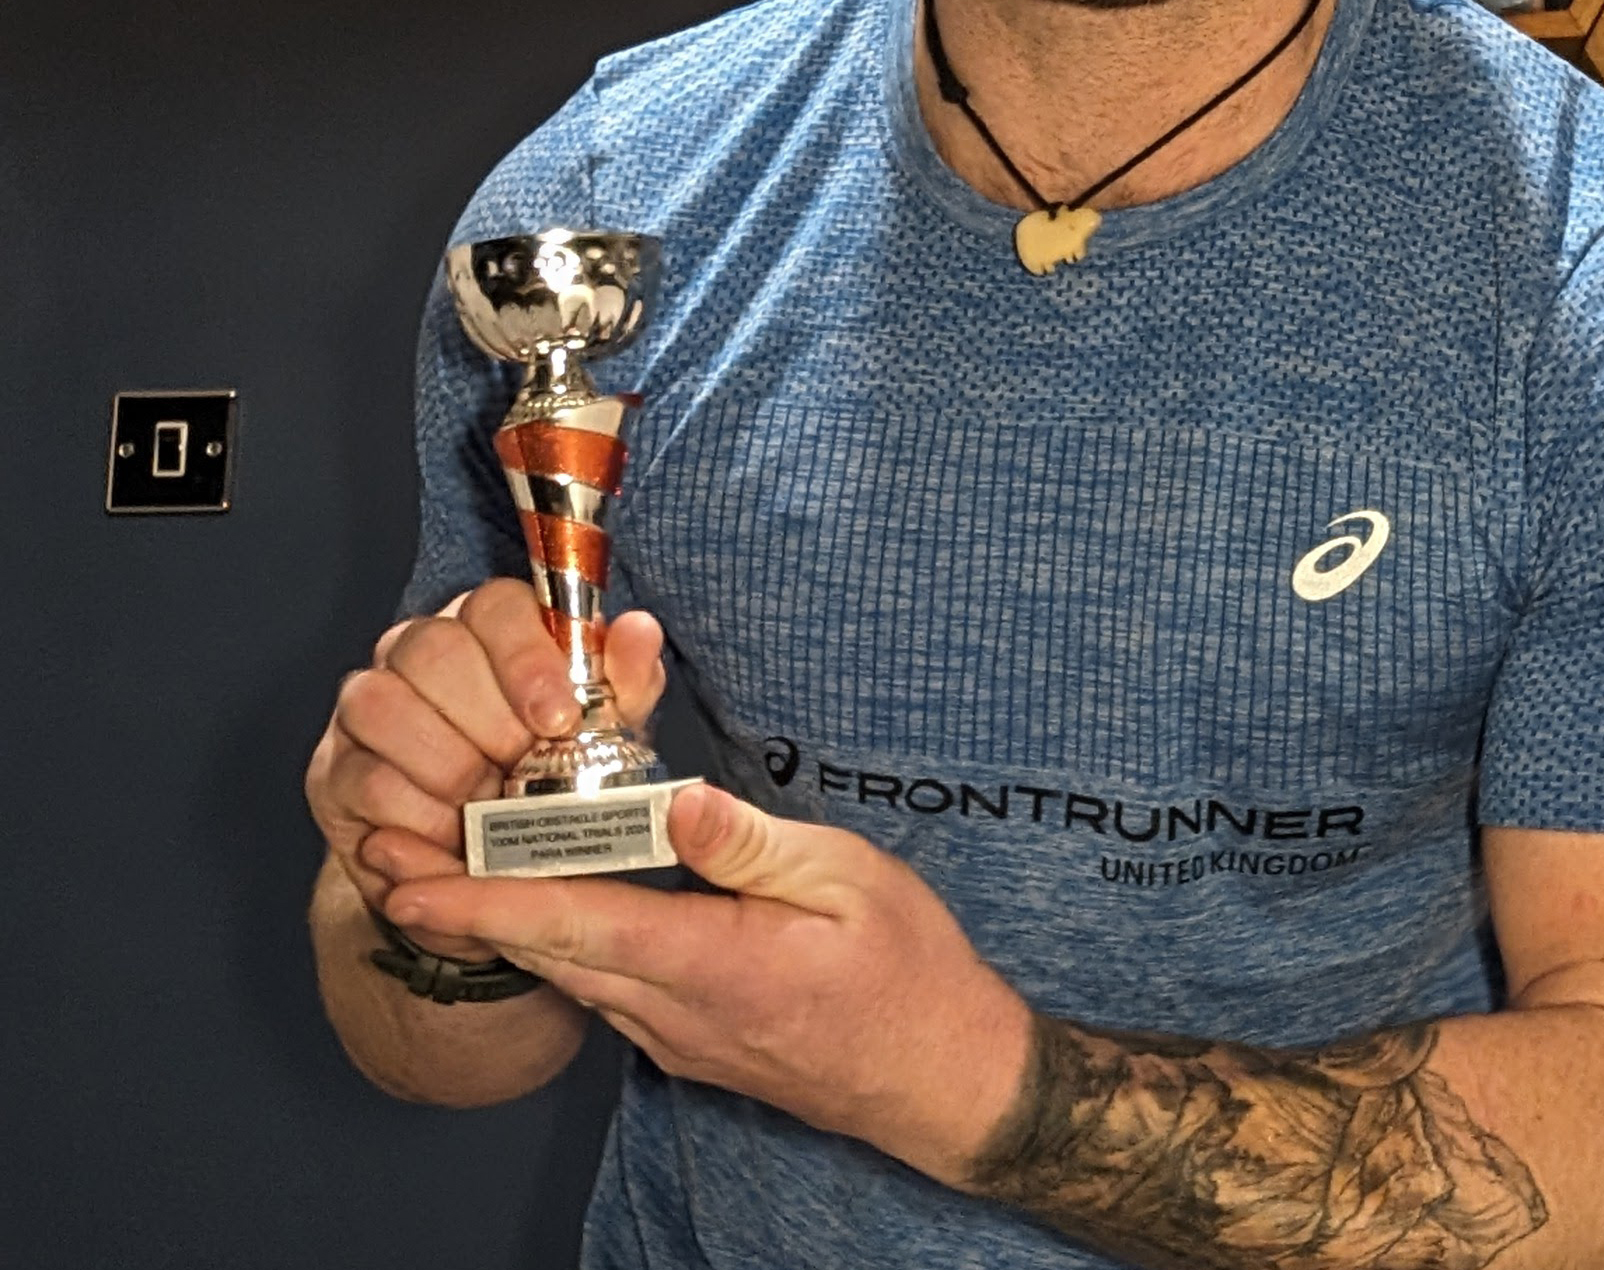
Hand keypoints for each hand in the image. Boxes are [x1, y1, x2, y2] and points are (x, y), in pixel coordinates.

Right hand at [304, 577, 666, 959]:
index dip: (525, 657)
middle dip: (486, 719)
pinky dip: (413, 813)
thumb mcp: (608, 733)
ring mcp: (367, 705)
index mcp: (489, 627)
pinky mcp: (334, 769)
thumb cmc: (555, 778)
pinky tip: (452, 836)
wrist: (492, 870)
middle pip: (432, 647)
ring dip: (444, 763)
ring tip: (486, 805)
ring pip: (380, 701)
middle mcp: (418, 649)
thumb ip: (625, 681)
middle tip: (522, 771)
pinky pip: (361, 776)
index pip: (495, 604)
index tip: (558, 718)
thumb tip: (640, 628)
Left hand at [385, 783, 1034, 1184]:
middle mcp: (676, 1012)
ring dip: (500, 928)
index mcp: (713, 962)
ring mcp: (678, 1036)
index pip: (574, 925)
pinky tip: (542, 907)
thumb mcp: (847, 878)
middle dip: (460, 909)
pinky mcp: (689, 1041)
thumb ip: (749, 842)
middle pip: (548, 954)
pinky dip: (556, 944)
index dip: (482, 905)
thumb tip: (673, 801)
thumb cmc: (907, 969)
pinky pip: (604, 988)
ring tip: (438, 873)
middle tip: (388, 857)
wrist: (939, 1078)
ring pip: (570, 974)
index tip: (409, 882)